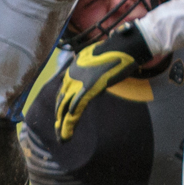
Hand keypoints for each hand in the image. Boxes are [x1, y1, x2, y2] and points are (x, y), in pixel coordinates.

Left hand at [54, 24, 153, 140]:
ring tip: (61, 138)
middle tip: (58, 132)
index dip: (60, 105)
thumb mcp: (99, 63)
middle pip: (61, 100)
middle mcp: (72, 74)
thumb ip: (92, 74)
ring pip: (65, 107)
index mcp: (73, 68)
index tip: (59, 118)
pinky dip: (71, 122)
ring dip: (63, 125)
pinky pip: (76, 108)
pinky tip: (68, 133)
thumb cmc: (117, 53)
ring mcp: (79, 81)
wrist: (125, 46)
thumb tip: (92, 85)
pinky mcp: (88, 88)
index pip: (63, 90)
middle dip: (59, 118)